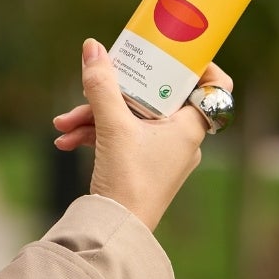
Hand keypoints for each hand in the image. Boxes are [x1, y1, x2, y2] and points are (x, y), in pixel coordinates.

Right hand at [49, 45, 232, 236]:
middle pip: (154, 97)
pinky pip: (122, 137)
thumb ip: (102, 85)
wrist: (115, 231)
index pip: (215, 86)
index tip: (170, 52)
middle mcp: (181, 138)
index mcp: (189, 126)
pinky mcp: (142, 165)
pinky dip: (96, 134)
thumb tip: (93, 47)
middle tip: (92, 85)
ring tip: (63, 124)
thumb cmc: (128, 180)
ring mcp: (161, 153)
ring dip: (95, 116)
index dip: (198, 64)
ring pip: (131, 117)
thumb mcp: (112, 127)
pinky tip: (66, 140)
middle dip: (114, 92)